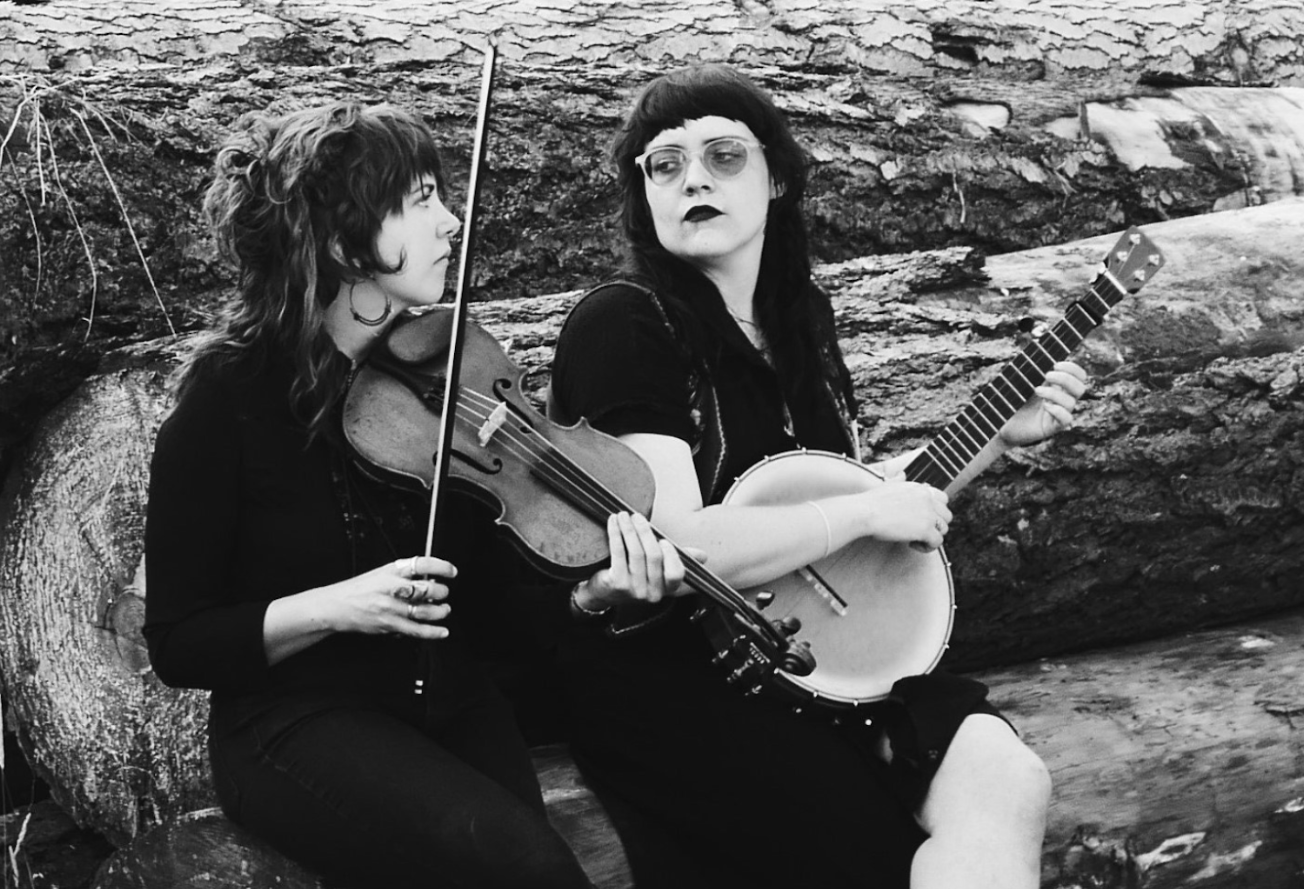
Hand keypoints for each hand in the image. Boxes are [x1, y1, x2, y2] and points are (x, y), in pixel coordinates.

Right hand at [321, 555, 454, 639]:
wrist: (335, 606)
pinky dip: (432, 632)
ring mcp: (391, 608)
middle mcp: (393, 588)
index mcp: (392, 571)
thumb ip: (404, 574)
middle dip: (442, 592)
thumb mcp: (381, 573)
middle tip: (444, 593)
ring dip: (440, 611)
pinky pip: (416, 630)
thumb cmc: (358, 589)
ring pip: (425, 611)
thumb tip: (430, 578)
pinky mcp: (389, 625)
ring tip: (444, 610)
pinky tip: (442, 631)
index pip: (422, 564)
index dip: (441, 567)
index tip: (451, 571)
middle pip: (427, 589)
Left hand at [573, 512, 697, 612]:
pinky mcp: (616, 584)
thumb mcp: (659, 569)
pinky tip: (613, 523)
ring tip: (623, 515)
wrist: (605, 592)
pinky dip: (615, 534)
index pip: (676, 574)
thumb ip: (679, 559)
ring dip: (629, 530)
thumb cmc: (636, 574)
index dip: (671, 555)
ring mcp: (634, 590)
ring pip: (635, 553)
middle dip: (645, 532)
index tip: (663, 539)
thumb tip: (703, 556)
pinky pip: (618, 554)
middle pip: (654, 557)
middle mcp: (652, 593)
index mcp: (667, 589)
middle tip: (637, 516)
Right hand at [861, 479, 951, 552]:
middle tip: (918, 531)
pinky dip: (927, 547)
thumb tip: (901, 474)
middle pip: (947, 515)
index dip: (936, 511)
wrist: (865, 512)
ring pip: (944, 529)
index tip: (922, 519)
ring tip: (914, 539)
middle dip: (936, 525)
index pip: (943, 499)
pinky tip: (912, 545)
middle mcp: (927, 499)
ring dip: (931, 536)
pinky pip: (938, 542)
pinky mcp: (926, 529)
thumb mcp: (888, 485)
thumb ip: (898, 480)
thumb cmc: (872, 502)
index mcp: (920, 488)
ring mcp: (928, 514)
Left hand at [998, 360, 1087, 447]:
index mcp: (1057, 385)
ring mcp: (1058, 413)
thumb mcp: (1019, 381)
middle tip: (1047, 375)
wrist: (1000, 423)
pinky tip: (1046, 406)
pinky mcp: (1052, 427)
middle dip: (1066, 379)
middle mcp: (1061, 399)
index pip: (1078, 376)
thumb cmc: (1009, 400)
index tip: (1055, 364)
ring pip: (1071, 402)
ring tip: (1037, 390)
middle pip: (1080, 388)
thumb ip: (1030, 366)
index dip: (1072, 368)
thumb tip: (1036, 343)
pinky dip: (1058, 410)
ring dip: (1055, 393)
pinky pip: (1066, 419)